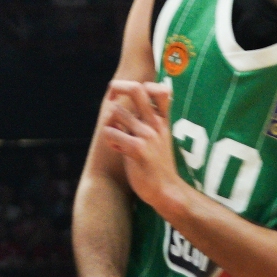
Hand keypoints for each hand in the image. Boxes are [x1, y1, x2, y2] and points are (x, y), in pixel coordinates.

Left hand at [97, 80, 189, 215]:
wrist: (167, 192)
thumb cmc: (158, 165)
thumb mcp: (159, 138)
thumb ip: (146, 121)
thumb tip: (124, 106)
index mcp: (162, 120)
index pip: (159, 90)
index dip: (141, 84)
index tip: (131, 94)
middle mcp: (156, 124)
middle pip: (136, 89)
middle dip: (117, 87)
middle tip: (111, 98)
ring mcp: (148, 135)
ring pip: (116, 111)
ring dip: (109, 122)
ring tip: (116, 138)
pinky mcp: (138, 149)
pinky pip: (111, 132)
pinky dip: (109, 139)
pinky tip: (118, 149)